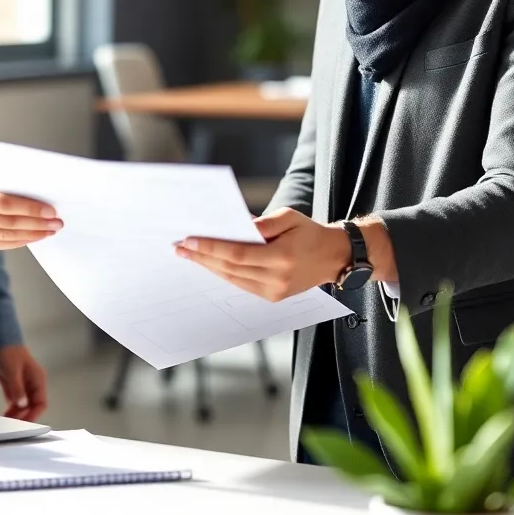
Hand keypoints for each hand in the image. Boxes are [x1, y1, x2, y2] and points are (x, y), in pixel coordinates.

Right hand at [0, 165, 62, 251]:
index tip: (51, 210)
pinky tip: (37, 235)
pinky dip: (24, 240)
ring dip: (35, 234)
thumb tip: (32, 177)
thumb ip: (3, 172)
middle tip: (58, 222)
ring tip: (52, 229)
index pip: (7, 205)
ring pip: (12, 237)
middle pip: (12, 223)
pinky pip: (7, 244)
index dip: (31, 209)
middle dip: (39, 223)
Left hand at [0, 344, 47, 420]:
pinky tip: (4, 415)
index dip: (34, 414)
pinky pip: (14, 401)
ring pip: (23, 405)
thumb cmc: (9, 350)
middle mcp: (32, 383)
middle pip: (32, 406)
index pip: (41, 402)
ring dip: (16, 414)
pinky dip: (10, 409)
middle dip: (24, 416)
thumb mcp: (13, 370)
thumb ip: (17, 388)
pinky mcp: (12, 385)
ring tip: (7, 422)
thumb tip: (22, 404)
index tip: (25, 423)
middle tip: (13, 426)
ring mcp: (22, 384)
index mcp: (38, 378)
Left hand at [174, 208, 350, 301]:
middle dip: (202, 257)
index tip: (189, 240)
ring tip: (189, 254)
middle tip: (180, 247)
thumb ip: (263, 223)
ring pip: (232, 279)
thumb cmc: (310, 232)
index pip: (237, 253)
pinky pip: (241, 285)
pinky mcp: (272, 297)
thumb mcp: (289, 217)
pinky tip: (210, 263)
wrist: (333, 257)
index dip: (211, 248)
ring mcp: (274, 292)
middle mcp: (277, 279)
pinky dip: (224, 273)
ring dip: (209, 266)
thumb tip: (236, 227)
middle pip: (230, 268)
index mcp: (282, 257)